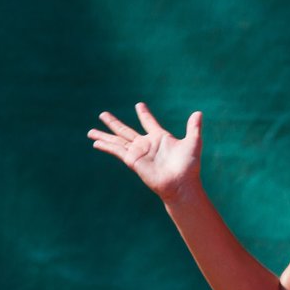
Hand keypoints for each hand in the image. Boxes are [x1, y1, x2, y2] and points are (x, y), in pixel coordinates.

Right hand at [88, 102, 202, 201]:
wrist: (182, 183)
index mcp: (160, 138)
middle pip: (126, 131)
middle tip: (103, 114)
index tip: (139, 105)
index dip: (144, 114)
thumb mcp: (193, 142)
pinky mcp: (133, 161)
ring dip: (104, 135)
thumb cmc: (189, 166)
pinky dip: (106, 146)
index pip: (149, 123)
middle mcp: (147, 145)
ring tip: (90, 131)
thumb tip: (198, 113)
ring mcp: (138, 153)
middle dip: (114, 123)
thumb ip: (193, 127)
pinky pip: (117, 151)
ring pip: (117, 140)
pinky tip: (96, 143)